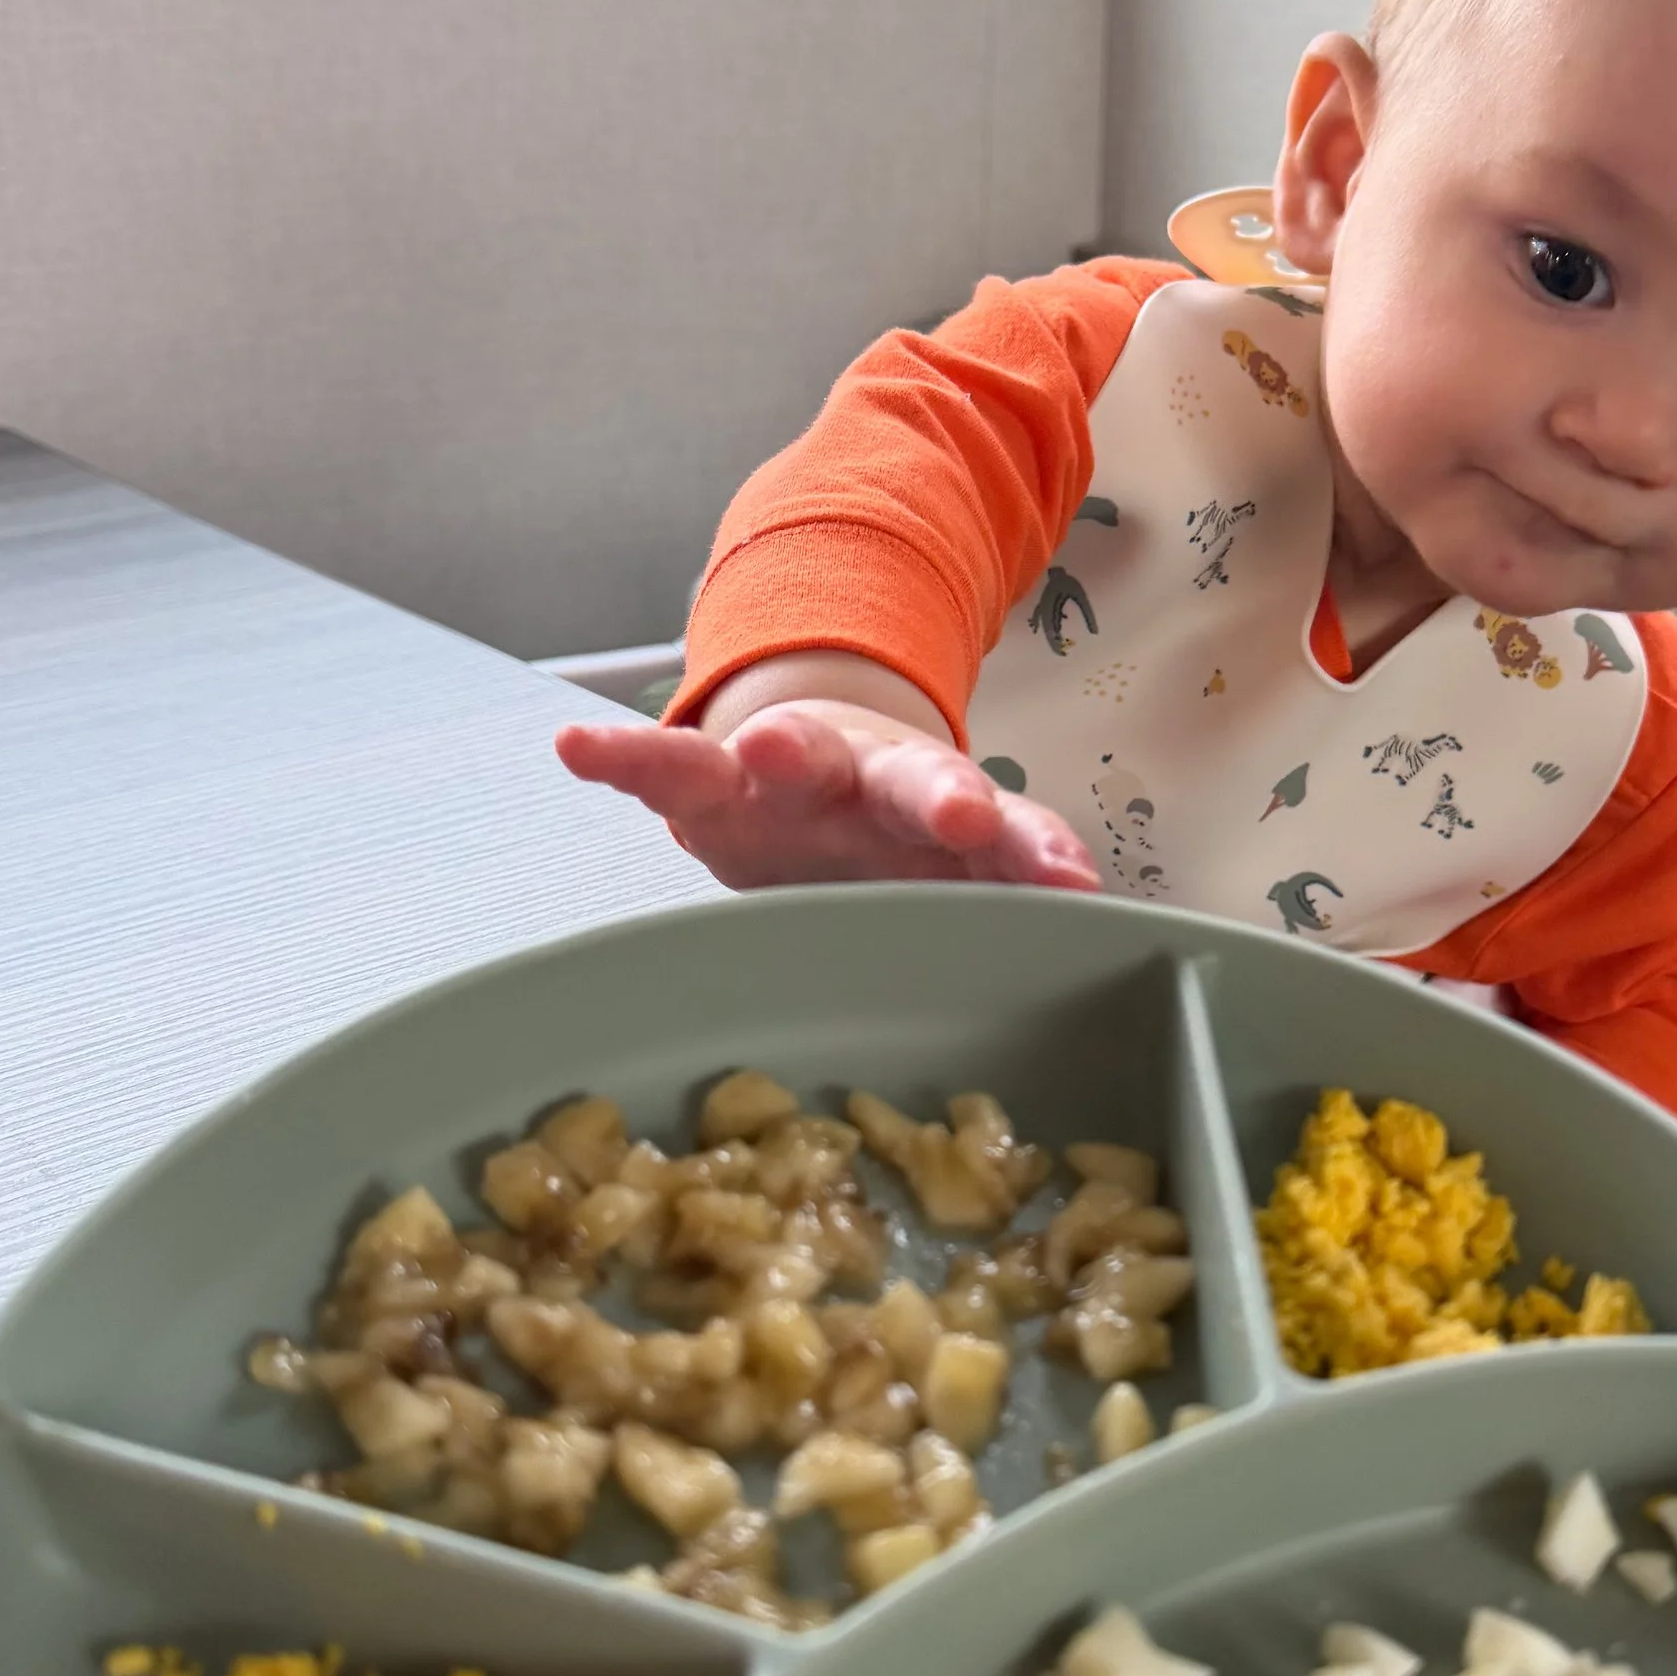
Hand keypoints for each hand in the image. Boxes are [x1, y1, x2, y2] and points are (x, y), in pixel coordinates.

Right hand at [558, 697, 1101, 892]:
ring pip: (791, 761)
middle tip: (960, 807)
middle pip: (914, 782)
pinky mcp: (709, 784)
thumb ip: (1009, 886)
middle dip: (938, 793)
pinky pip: (664, 766)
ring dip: (783, 755)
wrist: (803, 764)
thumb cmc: (885, 840)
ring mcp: (788, 778)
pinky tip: (577, 748)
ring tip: (762, 749)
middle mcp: (874, 784)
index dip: (1033, 849)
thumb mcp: (950, 865)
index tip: (1069, 873)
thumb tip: (1099, 927)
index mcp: (942, 815)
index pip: (1002, 830)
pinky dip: (623, 757)